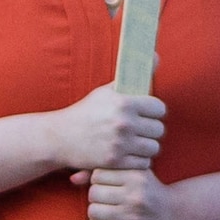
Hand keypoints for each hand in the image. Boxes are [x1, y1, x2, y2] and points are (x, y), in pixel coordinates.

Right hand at [44, 85, 167, 178]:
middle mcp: (123, 123)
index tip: (147, 114)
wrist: (60, 137)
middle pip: (158, 130)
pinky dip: (138, 160)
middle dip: (151, 130)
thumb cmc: (86, 112)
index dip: (154, 112)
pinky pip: (143, 163)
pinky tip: (129, 154)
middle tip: (140, 130)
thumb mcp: (106, 91)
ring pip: (153, 148)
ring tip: (136, 143)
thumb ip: (132, 76)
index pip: (159, 109)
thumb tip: (155, 55)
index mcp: (123, 102)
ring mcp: (120, 144)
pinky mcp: (115, 161)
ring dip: (146, 146)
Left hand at [84, 167, 189, 219]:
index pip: (98, 175)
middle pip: (94, 193)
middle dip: (96, 195)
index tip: (107, 184)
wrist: (173, 214)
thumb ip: (102, 171)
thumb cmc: (146, 189)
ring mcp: (133, 217)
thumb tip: (72, 179)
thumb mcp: (131, 173)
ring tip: (105, 210)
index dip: (98, 179)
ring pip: (93, 211)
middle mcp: (136, 196)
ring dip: (95, 211)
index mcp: (136, 176)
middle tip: (105, 198)